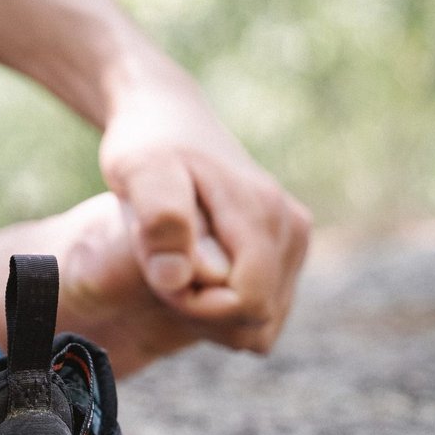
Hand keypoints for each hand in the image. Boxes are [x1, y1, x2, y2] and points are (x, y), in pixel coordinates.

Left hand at [98, 77, 311, 352]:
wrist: (166, 115)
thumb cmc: (146, 144)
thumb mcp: (139, 173)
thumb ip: (160, 220)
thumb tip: (179, 278)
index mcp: (262, 215)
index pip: (245, 304)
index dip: (197, 307)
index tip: (159, 275)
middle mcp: (291, 226)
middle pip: (257, 318)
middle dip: (204, 313)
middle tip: (162, 271)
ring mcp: (295, 236)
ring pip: (263, 319)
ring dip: (214, 312)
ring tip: (174, 268)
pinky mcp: (289, 243)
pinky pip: (265, 308)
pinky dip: (227, 306)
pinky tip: (193, 274)